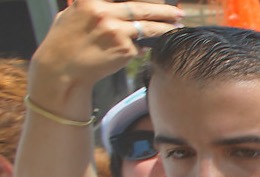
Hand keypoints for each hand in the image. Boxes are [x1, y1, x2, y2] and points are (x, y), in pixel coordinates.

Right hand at [30, 0, 182, 88]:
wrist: (62, 67)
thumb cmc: (66, 40)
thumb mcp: (74, 13)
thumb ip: (95, 6)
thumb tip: (117, 5)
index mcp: (90, 0)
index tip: (160, 0)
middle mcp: (104, 12)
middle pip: (142, 8)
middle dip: (164, 11)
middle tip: (178, 12)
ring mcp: (116, 31)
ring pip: (147, 27)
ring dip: (165, 28)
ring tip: (177, 27)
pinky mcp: (124, 49)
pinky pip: (139, 46)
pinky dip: (143, 47)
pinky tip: (145, 48)